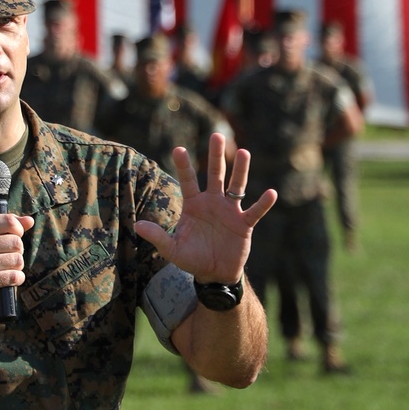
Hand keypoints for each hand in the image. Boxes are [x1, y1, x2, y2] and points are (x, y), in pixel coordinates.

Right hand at [0, 213, 34, 316]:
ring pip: (18, 260)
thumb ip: (5, 226)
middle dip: (17, 251)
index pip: (9, 221)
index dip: (18, 230)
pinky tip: (9, 279)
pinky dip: (17, 279)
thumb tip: (30, 220)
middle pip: (17, 242)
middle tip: (6, 257)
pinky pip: (15, 276)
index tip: (13, 237)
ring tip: (5, 268)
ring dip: (17, 266)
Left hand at [135, 133, 275, 283]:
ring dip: (241, 170)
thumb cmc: (192, 258)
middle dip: (215, 156)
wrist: (214, 274)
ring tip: (244, 152)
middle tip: (217, 135)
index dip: (184, 166)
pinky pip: (254, 211)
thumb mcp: (172, 250)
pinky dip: (263, 203)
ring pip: (237, 186)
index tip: (178, 149)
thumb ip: (158, 237)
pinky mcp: (244, 224)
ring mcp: (230, 211)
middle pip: (215, 175)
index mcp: (194, 205)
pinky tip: (271, 193)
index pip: (188, 181)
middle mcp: (213, 202)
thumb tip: (137, 226)